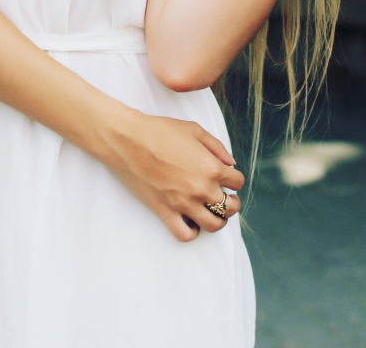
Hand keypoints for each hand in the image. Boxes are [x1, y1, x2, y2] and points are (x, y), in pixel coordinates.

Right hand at [105, 111, 244, 241]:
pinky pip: (186, 234)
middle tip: (225, 195)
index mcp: (211, 167)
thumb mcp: (194, 130)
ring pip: (214, 225)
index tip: (227, 177)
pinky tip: (191, 219)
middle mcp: (202, 189)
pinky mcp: (165, 212)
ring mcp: (184, 204)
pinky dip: (193, 231)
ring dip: (218, 218)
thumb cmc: (159, 130)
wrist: (128, 140)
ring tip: (212, 209)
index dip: (234, 178)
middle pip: (231, 207)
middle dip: (232, 201)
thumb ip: (217, 147)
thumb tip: (231, 163)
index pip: (237, 182)